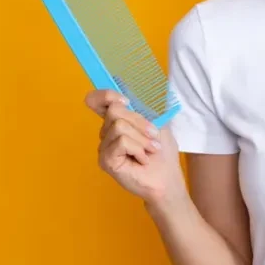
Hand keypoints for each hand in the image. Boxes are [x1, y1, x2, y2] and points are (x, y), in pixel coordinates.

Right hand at [84, 89, 187, 205]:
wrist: (167, 178)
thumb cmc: (162, 152)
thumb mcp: (156, 123)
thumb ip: (140, 108)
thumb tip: (123, 86)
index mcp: (117, 121)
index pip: (98, 101)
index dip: (106, 95)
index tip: (126, 101)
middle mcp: (107, 133)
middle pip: (115, 110)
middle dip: (140, 122)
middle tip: (153, 137)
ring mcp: (104, 147)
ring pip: (119, 126)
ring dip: (142, 138)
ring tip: (150, 151)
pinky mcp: (106, 160)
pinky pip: (121, 141)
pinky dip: (138, 148)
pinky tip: (142, 159)